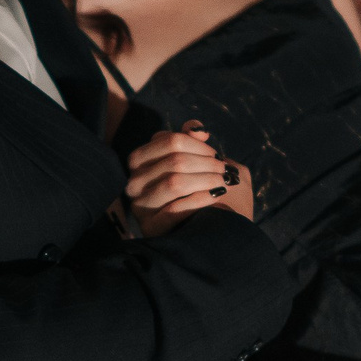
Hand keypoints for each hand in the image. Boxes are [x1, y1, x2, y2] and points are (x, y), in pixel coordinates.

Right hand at [125, 125, 254, 234]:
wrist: (195, 231)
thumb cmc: (193, 189)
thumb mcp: (190, 160)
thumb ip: (190, 140)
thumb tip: (199, 130)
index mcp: (139, 160)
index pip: (170, 140)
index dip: (198, 145)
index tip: (215, 155)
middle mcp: (134, 181)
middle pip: (175, 160)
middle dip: (206, 164)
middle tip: (225, 171)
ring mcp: (140, 205)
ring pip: (175, 182)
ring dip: (205, 180)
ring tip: (223, 184)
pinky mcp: (150, 226)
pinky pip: (176, 209)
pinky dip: (199, 200)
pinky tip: (215, 197)